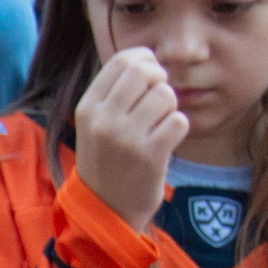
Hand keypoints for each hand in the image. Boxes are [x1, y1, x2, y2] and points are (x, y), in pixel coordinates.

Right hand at [74, 47, 186, 233]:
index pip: (122, 60)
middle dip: (159, 79)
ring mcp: (126, 139)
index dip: (144, 60)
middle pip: (144, 71)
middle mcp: (103, 120)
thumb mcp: (95, 124)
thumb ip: (114, 92)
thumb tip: (147, 58)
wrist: (105, 210)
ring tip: (159, 125)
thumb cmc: (106, 161)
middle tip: (158, 100)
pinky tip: (165, 141)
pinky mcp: (150, 156)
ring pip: (165, 95)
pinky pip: (179, 121)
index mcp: (87, 108)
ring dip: (170, 107)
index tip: (149, 77)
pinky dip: (178, 128)